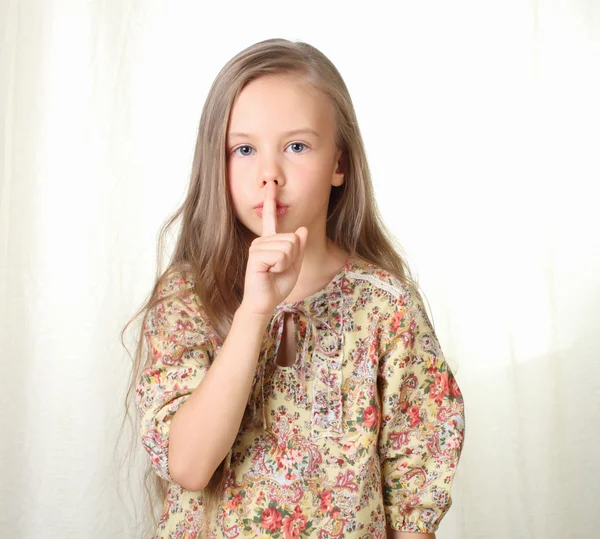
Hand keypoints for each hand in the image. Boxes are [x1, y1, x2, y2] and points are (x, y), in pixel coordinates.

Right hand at [239, 181, 307, 316]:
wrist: (264, 303)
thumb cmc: (277, 285)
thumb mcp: (294, 266)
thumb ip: (299, 248)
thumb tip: (302, 229)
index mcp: (270, 241)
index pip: (271, 217)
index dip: (270, 200)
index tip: (270, 184)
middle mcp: (262, 240)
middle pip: (293, 238)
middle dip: (293, 257)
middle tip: (279, 269)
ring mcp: (257, 246)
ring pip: (289, 246)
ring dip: (287, 263)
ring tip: (273, 271)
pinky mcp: (256, 255)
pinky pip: (281, 255)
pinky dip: (281, 267)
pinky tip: (269, 272)